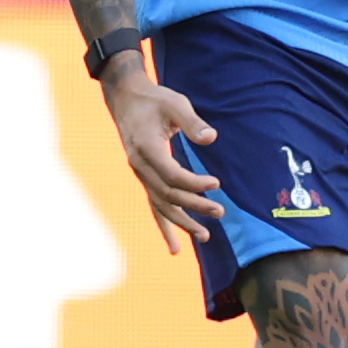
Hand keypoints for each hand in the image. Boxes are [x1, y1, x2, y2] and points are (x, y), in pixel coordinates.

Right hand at [99, 56, 225, 251]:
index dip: (194, 183)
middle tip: (220, 212)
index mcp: (146, 148)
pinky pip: (154, 206)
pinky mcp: (145, 178)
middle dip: (194, 206)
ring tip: (205, 236)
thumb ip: (192, 121)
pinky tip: (175, 247)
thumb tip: (211, 138)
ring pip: (161, 205)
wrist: (126, 99)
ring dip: (182, 222)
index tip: (216, 183)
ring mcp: (140, 174)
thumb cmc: (154, 100)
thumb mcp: (174, 103)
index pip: (172, 175)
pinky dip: (165, 227)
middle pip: (168, 194)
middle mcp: (140, 166)